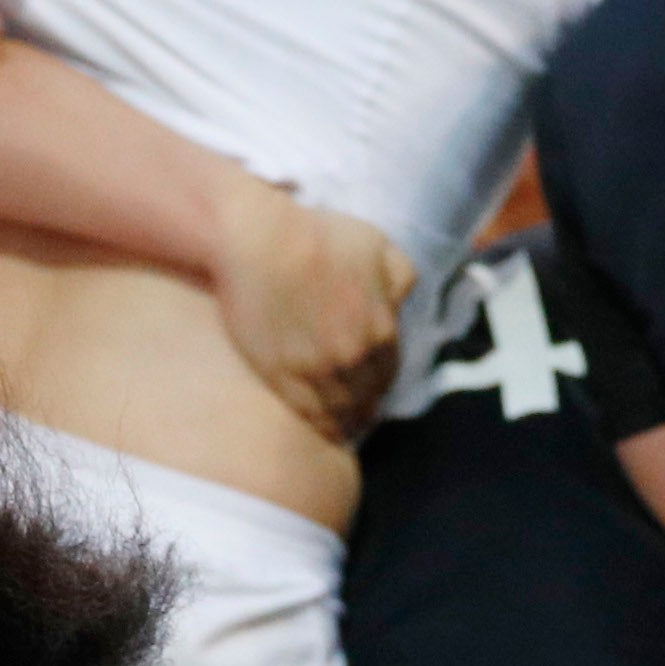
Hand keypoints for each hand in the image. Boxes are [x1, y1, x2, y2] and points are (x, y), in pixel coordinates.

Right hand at [211, 180, 415, 444]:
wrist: (261, 242)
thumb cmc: (319, 235)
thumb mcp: (377, 244)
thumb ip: (399, 277)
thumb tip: (403, 303)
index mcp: (381, 329)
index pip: (390, 369)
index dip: (383, 379)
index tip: (378, 386)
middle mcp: (353, 358)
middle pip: (366, 394)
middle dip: (367, 402)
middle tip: (363, 410)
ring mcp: (316, 372)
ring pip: (340, 410)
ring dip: (347, 420)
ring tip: (346, 427)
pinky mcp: (281, 378)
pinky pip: (308, 413)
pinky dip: (321, 425)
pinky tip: (326, 430)